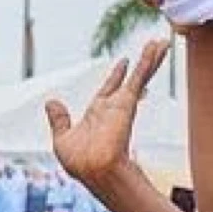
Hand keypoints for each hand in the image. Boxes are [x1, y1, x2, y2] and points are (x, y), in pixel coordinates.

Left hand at [44, 39, 169, 188]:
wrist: (93, 169)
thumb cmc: (79, 162)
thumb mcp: (63, 139)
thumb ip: (59, 120)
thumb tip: (51, 102)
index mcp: (98, 114)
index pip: (110, 89)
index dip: (117, 76)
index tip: (125, 63)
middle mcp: (113, 107)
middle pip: (131, 80)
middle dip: (142, 65)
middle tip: (154, 48)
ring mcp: (122, 104)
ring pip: (140, 76)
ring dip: (150, 59)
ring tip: (161, 42)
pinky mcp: (127, 101)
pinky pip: (139, 77)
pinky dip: (148, 61)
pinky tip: (156, 47)